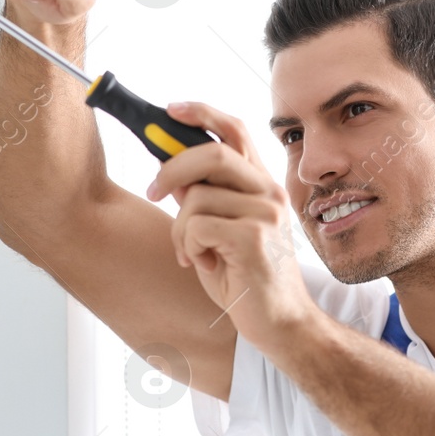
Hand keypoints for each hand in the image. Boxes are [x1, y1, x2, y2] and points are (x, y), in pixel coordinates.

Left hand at [145, 100, 316, 349]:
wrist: (281, 326)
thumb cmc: (247, 280)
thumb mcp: (219, 232)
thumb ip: (203, 199)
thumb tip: (171, 171)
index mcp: (262, 185)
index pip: (235, 130)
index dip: (201, 112)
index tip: (169, 109)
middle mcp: (269, 192)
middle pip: (210, 154)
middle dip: (171, 169)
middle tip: (153, 192)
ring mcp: (265, 214)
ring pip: (195, 198)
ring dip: (179, 230)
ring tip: (190, 254)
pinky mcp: (254, 238)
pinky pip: (196, 226)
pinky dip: (187, 248)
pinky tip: (204, 266)